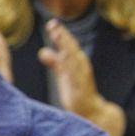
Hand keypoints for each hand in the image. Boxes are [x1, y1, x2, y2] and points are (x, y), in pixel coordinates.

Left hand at [40, 19, 125, 135]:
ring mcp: (82, 78)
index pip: (68, 46)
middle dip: (63, 36)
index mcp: (76, 63)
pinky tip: (64, 57)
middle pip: (71, 49)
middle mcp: (80, 67)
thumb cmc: (77, 92)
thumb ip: (55, 62)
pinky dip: (71, 65)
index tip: (52, 24)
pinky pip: (75, 75)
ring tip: (57, 36)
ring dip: (66, 46)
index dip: (61, 35)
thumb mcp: (64, 75)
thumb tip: (43, 51)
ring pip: (74, 59)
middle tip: (53, 24)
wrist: (92, 112)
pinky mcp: (81, 89)